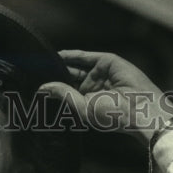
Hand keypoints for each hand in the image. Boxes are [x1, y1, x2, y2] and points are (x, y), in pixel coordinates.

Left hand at [39, 51, 172, 145]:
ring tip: (42, 61)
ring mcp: (101, 74)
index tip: (33, 83)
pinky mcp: (108, 62)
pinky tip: (57, 55)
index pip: (65, 91)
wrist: (139, 110)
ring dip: (60, 63)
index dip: (51, 86)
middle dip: (53, 73)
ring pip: (76, 66)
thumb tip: (43, 87)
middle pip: (69, 76)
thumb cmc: (114, 117)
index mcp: (87, 102)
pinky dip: (72, 55)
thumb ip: (63, 94)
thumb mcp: (83, 107)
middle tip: (33, 70)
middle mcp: (93, 87)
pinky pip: (87, 56)